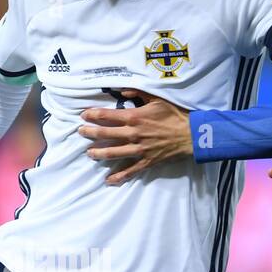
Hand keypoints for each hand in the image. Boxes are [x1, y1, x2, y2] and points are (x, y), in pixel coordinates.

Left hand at [77, 90, 192, 184]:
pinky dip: (118, 177)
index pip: (107, 115)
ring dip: (98, 153)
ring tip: (89, 153)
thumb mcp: (156, 98)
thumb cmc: (174, 115)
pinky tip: (108, 180)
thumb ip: (137, 93)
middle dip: (90, 133)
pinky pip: (130, 171)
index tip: (83, 115)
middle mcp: (133, 134)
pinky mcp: (146, 161)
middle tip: (81, 132)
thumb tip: (120, 91)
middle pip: (105, 134)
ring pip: (113, 153)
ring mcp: (138, 150)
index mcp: (134, 117)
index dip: (93, 115)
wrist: (191, 135)